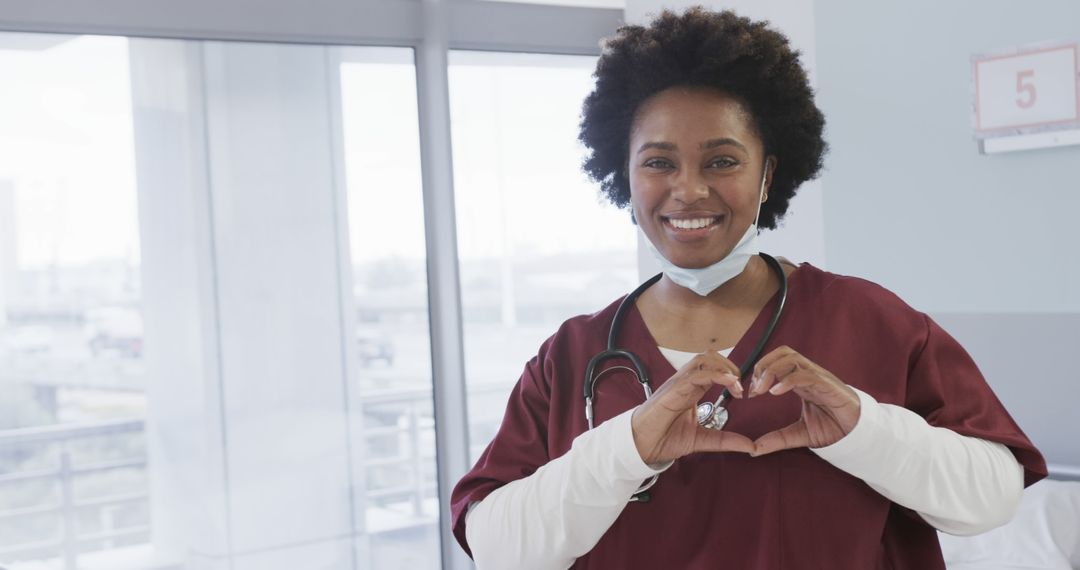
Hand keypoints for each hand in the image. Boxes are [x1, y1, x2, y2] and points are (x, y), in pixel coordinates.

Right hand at [631, 352, 754, 463]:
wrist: (641, 446)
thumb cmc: (665, 439)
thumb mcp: (702, 440)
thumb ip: (725, 440)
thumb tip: (751, 446)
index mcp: (691, 390)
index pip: (712, 368)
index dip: (731, 374)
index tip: (742, 393)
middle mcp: (685, 382)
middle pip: (709, 357)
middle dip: (729, 365)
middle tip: (740, 384)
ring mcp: (678, 384)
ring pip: (702, 359)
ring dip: (723, 366)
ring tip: (735, 383)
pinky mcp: (674, 390)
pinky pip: (696, 375)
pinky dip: (715, 375)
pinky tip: (728, 384)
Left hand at [747, 346, 860, 455]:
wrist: (858, 435)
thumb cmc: (833, 429)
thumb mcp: (799, 435)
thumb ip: (777, 439)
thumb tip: (753, 450)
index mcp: (801, 381)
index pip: (777, 361)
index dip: (760, 371)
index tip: (751, 392)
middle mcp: (808, 375)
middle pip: (783, 353)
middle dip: (763, 365)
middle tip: (754, 388)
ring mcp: (819, 378)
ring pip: (792, 358)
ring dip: (771, 370)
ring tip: (761, 390)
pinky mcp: (828, 386)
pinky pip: (806, 374)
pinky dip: (788, 380)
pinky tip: (776, 392)